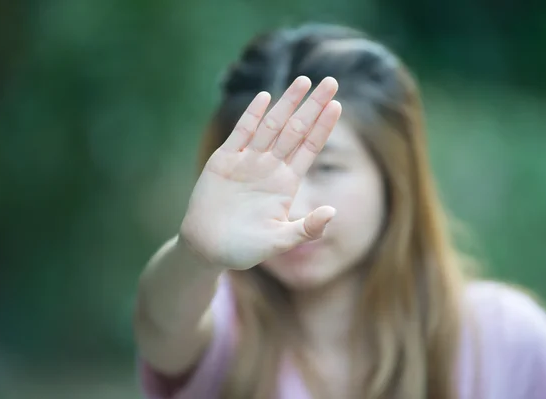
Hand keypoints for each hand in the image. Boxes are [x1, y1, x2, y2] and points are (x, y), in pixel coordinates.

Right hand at [179, 76, 341, 269]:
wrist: (207, 247)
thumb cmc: (244, 248)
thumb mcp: (279, 241)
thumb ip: (306, 229)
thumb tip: (332, 213)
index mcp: (286, 183)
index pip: (310, 147)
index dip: (323, 126)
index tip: (338, 105)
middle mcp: (270, 167)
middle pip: (296, 130)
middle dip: (313, 106)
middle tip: (331, 81)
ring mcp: (247, 161)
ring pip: (271, 125)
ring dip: (287, 103)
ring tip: (304, 80)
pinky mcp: (224, 160)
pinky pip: (240, 133)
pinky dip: (251, 115)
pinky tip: (265, 97)